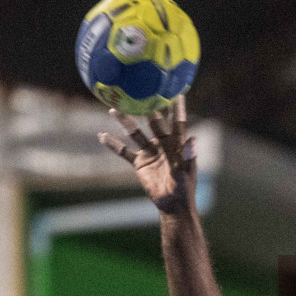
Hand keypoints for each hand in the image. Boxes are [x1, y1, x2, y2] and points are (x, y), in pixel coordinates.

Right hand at [97, 97, 195, 212]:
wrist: (172, 204)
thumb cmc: (184, 187)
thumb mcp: (186, 171)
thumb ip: (187, 155)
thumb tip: (193, 139)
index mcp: (176, 143)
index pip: (176, 122)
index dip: (176, 107)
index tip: (175, 91)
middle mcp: (162, 143)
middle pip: (153, 122)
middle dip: (146, 107)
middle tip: (137, 91)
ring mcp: (149, 151)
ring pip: (135, 133)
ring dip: (125, 121)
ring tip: (113, 109)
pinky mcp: (139, 163)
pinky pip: (124, 152)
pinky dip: (114, 145)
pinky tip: (102, 136)